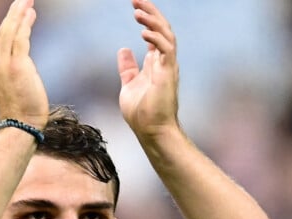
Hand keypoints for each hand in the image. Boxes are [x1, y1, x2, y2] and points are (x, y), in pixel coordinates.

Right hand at [0, 0, 48, 128]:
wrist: (19, 128)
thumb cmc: (21, 120)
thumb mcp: (16, 98)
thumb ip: (19, 83)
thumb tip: (27, 82)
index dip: (7, 29)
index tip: (16, 19)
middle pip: (2, 34)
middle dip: (12, 16)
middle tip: (22, 1)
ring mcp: (5, 65)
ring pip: (10, 32)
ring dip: (18, 14)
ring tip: (27, 1)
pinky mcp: (17, 66)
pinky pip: (20, 38)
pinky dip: (25, 23)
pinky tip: (31, 13)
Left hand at [117, 0, 179, 139]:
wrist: (150, 131)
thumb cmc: (141, 114)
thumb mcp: (128, 86)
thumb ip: (127, 68)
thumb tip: (123, 49)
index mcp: (155, 63)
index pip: (154, 33)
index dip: (146, 18)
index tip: (134, 5)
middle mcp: (163, 61)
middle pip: (161, 29)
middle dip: (150, 12)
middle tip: (135, 0)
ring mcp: (167, 66)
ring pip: (166, 34)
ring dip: (152, 21)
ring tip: (137, 11)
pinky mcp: (168, 73)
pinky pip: (166, 49)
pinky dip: (156, 38)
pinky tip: (143, 32)